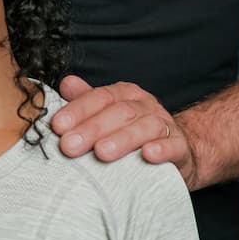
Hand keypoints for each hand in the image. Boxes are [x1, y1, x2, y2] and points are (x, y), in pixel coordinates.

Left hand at [52, 75, 196, 188]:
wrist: (178, 150)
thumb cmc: (133, 132)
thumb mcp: (108, 115)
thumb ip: (86, 101)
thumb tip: (66, 84)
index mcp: (124, 95)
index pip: (99, 97)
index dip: (77, 110)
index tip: (57, 126)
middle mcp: (145, 105)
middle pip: (119, 112)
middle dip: (92, 128)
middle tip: (69, 146)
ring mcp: (165, 125)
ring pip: (145, 127)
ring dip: (122, 139)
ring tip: (101, 153)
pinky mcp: (180, 147)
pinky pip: (173, 145)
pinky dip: (161, 149)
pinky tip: (147, 155)